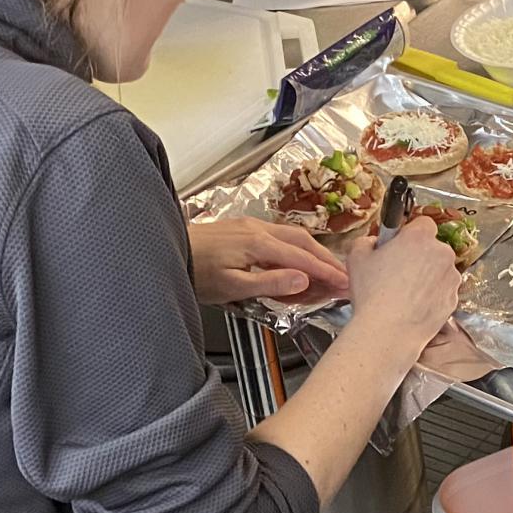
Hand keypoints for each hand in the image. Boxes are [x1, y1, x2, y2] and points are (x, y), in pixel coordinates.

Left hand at [188, 218, 351, 304]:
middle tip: (343, 277)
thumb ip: (270, 282)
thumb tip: (304, 280)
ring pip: (292, 235)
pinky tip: (294, 258)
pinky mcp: (241, 228)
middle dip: (325, 259)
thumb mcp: (233, 287)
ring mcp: (250, 226)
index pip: (303, 259)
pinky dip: (295, 248)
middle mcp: (258, 229)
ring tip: (325, 269)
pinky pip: (278, 235)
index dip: (327, 272)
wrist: (166, 251)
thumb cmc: (195, 273)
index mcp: (259, 244)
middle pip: (303, 241)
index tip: (345, 284)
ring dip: (312, 252)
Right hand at [344, 223, 462, 354]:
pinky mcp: (453, 299)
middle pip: (433, 247)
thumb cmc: (372, 295)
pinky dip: (432, 295)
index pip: (423, 223)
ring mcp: (450, 278)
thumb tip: (374, 243)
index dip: (410, 234)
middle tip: (397, 272)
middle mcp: (441, 253)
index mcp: (420, 237)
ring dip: (427, 276)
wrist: (388, 332)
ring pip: (439, 270)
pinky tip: (413, 305)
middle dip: (419, 256)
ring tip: (404, 292)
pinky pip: (442, 290)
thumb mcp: (356, 257)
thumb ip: (367, 241)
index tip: (399, 245)